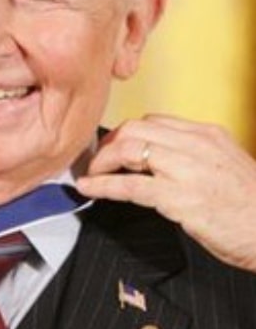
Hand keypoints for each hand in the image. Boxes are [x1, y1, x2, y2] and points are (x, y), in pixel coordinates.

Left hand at [76, 114, 255, 271]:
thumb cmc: (252, 207)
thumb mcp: (226, 165)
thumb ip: (195, 156)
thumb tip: (160, 159)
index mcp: (207, 134)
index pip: (153, 121)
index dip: (126, 133)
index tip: (113, 147)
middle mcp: (195, 144)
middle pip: (136, 128)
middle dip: (109, 143)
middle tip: (97, 161)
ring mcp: (187, 169)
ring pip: (129, 148)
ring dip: (102, 161)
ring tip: (92, 173)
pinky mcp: (180, 198)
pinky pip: (131, 185)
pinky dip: (104, 185)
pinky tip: (89, 188)